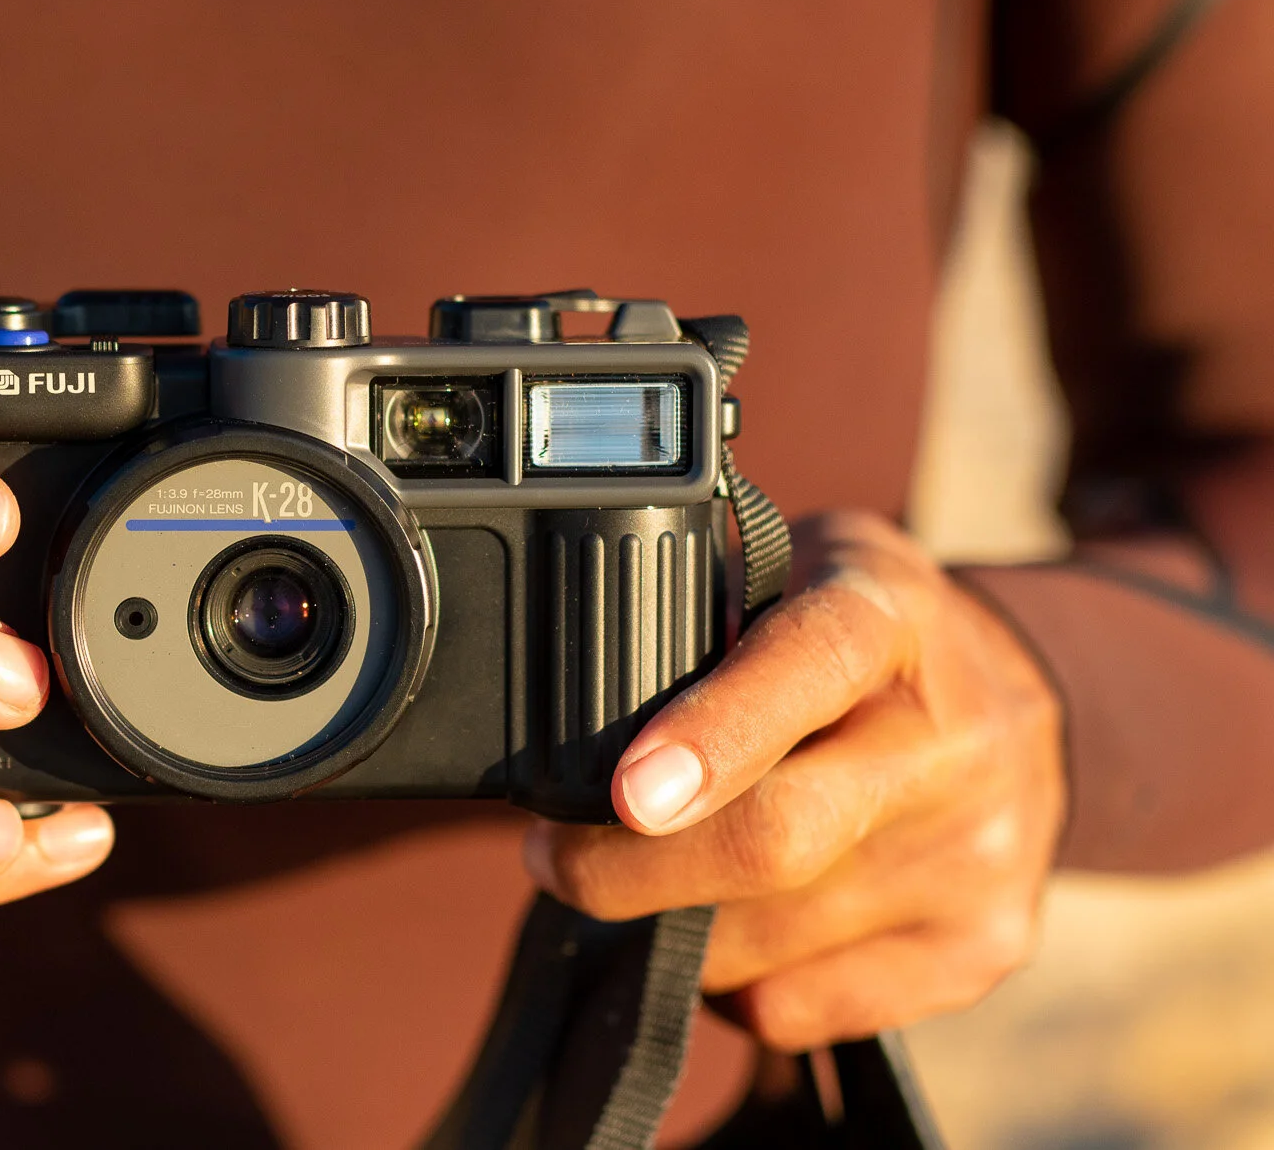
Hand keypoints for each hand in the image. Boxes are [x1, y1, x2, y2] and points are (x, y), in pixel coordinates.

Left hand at [523, 511, 1064, 1049]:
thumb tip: (574, 730)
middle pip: (774, 837)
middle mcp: (954, 740)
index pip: (806, 667)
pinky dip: (727, 983)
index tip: (630, 792)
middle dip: (628, 867)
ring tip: (647, 879)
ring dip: (666, 925)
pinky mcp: (984, 948)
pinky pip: (796, 1008)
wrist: (1029, 699)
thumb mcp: (796, 575)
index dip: (712, 736)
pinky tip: (726, 927)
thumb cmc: (869, 638)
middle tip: (554, 858)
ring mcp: (980, 855)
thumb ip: (708, 632)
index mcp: (891, 617)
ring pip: (763, 938)